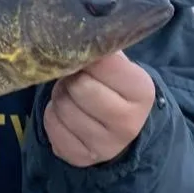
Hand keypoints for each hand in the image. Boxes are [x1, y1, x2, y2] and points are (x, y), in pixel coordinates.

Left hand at [43, 51, 156, 167]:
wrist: (121, 128)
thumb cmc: (114, 86)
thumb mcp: (119, 65)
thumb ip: (102, 50)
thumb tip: (75, 35)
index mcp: (141, 91)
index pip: (101, 62)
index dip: (86, 56)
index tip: (86, 57)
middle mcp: (128, 123)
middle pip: (79, 86)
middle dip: (71, 77)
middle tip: (76, 77)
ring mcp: (105, 145)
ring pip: (62, 106)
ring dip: (60, 95)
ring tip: (72, 95)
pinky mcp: (81, 157)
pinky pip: (51, 125)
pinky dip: (52, 115)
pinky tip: (67, 114)